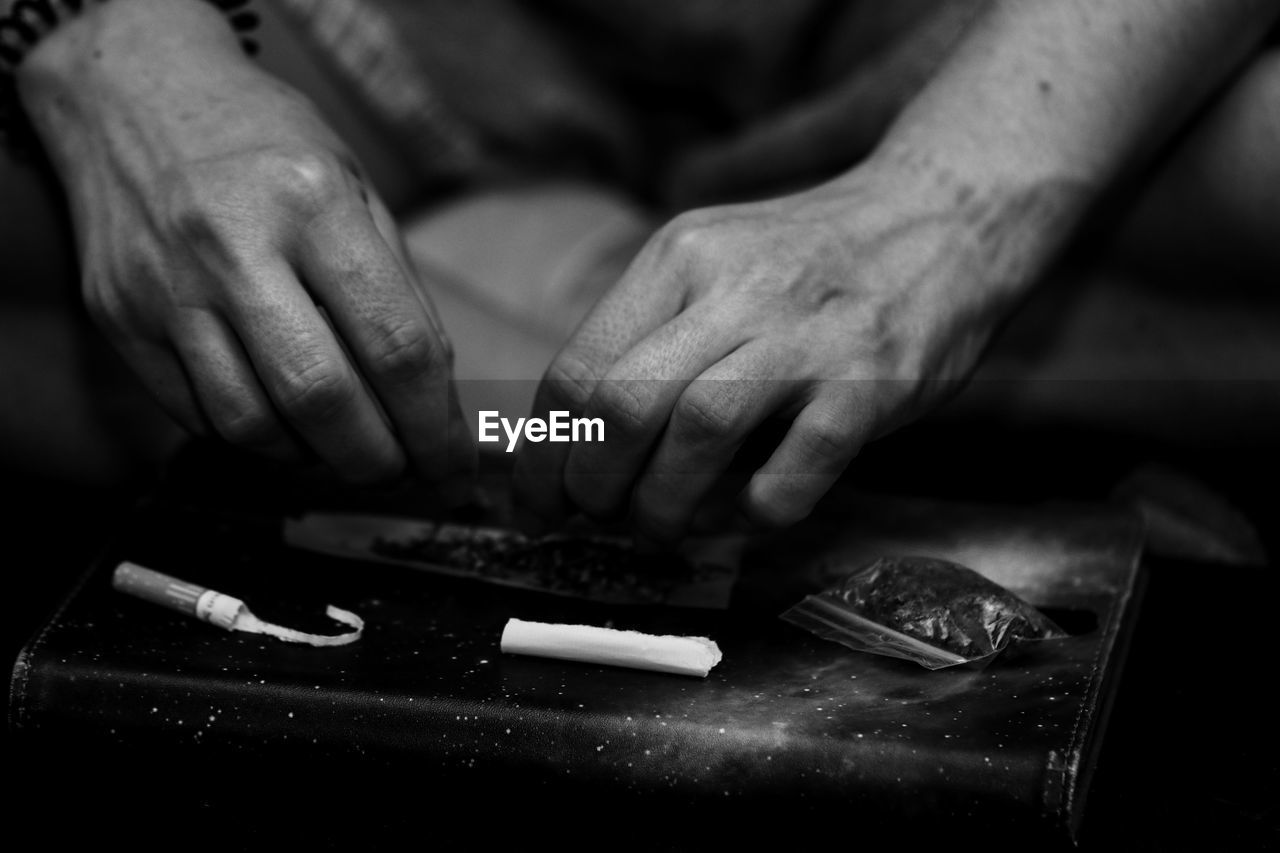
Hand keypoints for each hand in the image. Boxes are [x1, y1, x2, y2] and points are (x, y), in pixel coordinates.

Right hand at [17, 0, 471, 485]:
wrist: (130, 94)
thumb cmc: (265, 143)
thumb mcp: (353, 183)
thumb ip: (393, 283)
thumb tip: (433, 394)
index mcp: (313, 202)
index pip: (395, 345)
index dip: (434, 424)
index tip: (453, 461)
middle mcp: (234, 246)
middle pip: (322, 398)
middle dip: (377, 459)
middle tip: (402, 470)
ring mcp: (166, 287)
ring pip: (252, 424)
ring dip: (314, 460)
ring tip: (344, 449)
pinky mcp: (120, 319)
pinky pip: (197, 414)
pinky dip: (254, 439)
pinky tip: (285, 426)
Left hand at [514, 152, 1075, 539]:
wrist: (942, 217)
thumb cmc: (809, 262)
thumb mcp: (714, 261)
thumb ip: (650, 336)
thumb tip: (572, 444)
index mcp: (680, 258)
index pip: (578, 370)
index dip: (544, 457)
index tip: (539, 502)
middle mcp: (735, 289)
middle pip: (623, 406)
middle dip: (592, 487)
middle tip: (600, 517)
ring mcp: (806, 336)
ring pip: (697, 436)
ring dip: (663, 507)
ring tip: (663, 526)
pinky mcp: (868, 385)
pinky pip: (792, 474)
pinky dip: (754, 513)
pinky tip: (748, 512)